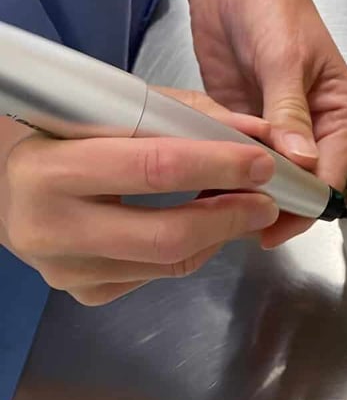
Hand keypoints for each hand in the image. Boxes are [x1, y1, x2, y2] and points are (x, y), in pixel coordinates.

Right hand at [0, 88, 279, 305]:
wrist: (7, 183)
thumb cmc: (64, 135)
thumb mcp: (114, 108)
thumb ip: (187, 116)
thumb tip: (258, 135)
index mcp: (49, 167)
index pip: (153, 168)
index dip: (217, 165)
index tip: (261, 162)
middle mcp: (49, 227)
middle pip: (167, 235)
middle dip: (230, 216)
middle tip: (267, 199)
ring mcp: (64, 269)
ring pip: (168, 263)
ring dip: (218, 235)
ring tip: (243, 208)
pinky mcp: (81, 291)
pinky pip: (154, 277)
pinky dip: (190, 252)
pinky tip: (202, 227)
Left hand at [189, 0, 346, 245]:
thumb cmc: (272, 6)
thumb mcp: (284, 59)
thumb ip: (291, 114)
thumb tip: (302, 165)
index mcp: (345, 115)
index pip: (333, 176)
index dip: (305, 204)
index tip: (272, 227)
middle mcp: (320, 131)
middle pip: (303, 187)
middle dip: (274, 205)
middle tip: (236, 221)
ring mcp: (282, 135)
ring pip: (270, 182)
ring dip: (246, 195)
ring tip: (214, 213)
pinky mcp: (248, 130)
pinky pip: (240, 164)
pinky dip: (225, 177)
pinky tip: (201, 192)